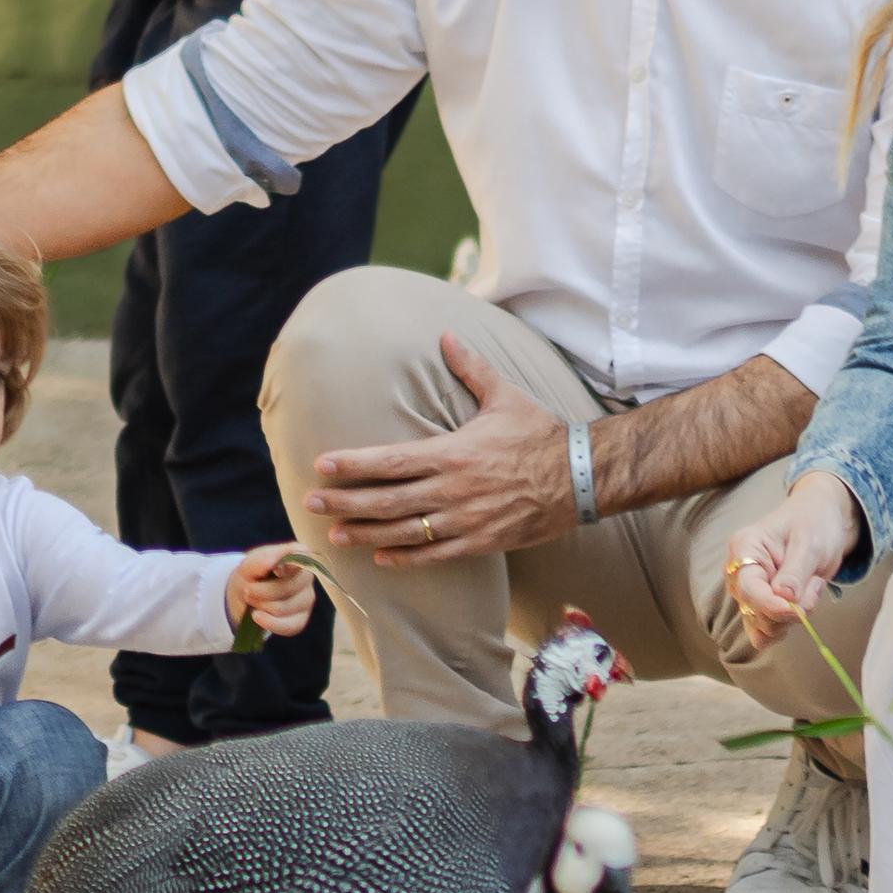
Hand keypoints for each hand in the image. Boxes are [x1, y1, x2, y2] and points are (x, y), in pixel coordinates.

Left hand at [226, 542, 319, 639]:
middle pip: (287, 588)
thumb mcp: (248, 564)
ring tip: (251, 600)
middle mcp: (307, 577)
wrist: (245, 595)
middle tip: (247, 590)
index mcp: (298, 556)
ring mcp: (306, 600)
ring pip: (282, 609)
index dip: (287, 564)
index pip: (302, 557)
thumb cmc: (252, 574)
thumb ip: (259, 561)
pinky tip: (257, 616)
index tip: (272, 570)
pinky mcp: (300, 620)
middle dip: (261, 591)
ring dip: (260, 606)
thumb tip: (271, 563)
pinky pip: (287, 626)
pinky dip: (268, 623)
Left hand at [306, 334, 572, 566]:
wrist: (580, 476)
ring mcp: (465, 520)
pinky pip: (434, 554)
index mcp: (452, 453)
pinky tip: (381, 558)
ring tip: (336, 536)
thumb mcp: (504, 396)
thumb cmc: (540, 434)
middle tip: (312, 503)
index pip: (390, 461)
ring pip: (404, 532)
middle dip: (345, 503)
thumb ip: (471, 368)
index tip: (322, 464)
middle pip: (386, 501)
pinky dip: (405, 557)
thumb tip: (447, 335)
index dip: (352, 464)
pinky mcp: (480, 542)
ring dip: (366, 534)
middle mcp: (452, 489)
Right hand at [724, 473, 864, 631]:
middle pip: (754, 613)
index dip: (772, 606)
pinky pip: (767, 632)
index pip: (748, 589)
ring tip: (809, 585)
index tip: (797, 610)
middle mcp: (739, 573)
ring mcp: (750, 592)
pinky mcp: (761, 606)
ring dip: (793, 616)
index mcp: (744, 548)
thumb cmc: (814, 522)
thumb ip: (795, 572)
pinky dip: (789, 624)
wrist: (821, 519)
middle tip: (814, 582)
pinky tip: (802, 601)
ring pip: (763, 628)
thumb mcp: (810, 543)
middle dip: (790, 609)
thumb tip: (783, 600)